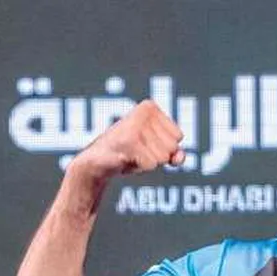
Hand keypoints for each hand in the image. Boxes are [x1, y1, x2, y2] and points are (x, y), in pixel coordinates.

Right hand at [70, 100, 184, 179]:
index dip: (164, 146)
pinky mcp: (129, 141)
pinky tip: (126, 158)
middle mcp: (144, 112)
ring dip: (148, 161)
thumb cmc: (129, 152)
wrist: (97, 162)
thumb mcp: (156, 149)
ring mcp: (136, 126)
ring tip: (132, 153)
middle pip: (172, 146)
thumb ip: (175, 152)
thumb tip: (179, 157)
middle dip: (157, 154)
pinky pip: (152, 164)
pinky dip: (140, 167)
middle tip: (137, 149)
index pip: (178, 136)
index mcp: (150, 107)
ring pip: (163, 156)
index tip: (144, 142)